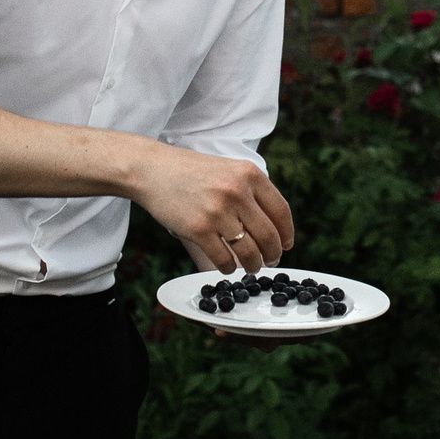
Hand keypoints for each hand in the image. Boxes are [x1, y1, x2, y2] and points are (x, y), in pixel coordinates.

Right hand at [129, 141, 293, 274]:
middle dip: (273, 254)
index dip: (286, 233)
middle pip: (268, 235)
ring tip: (251, 267)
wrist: (152, 170)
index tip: (286, 245)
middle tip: (271, 261)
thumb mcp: (228, 170)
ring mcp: (218, 211)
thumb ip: (251, 192)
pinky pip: (224, 259)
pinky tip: (227, 267)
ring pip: (249, 251)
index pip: (281, 211)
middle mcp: (237, 192)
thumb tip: (273, 228)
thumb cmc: (190, 173)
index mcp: (249, 174)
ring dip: (254, 265)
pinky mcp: (198, 229)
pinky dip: (228, 268)